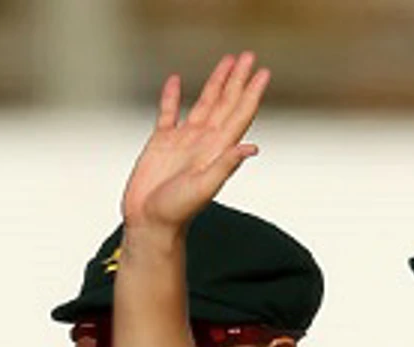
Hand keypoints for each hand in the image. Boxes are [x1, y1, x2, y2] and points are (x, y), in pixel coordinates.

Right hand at [121, 52, 270, 232]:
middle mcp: (204, 141)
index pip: (239, 114)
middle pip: (225, 102)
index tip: (263, 72)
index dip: (251, 92)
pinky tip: (175, 81)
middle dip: (237, 79)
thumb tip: (251, 147)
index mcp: (216, 149)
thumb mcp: (204, 187)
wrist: (149, 224)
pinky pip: (167, 113)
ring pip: (203, 103)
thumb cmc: (176, 211)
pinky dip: (171, 96)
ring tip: (227, 61)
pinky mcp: (160, 143)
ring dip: (215, 82)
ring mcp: (183, 141)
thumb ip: (226, 164)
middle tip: (249, 56)